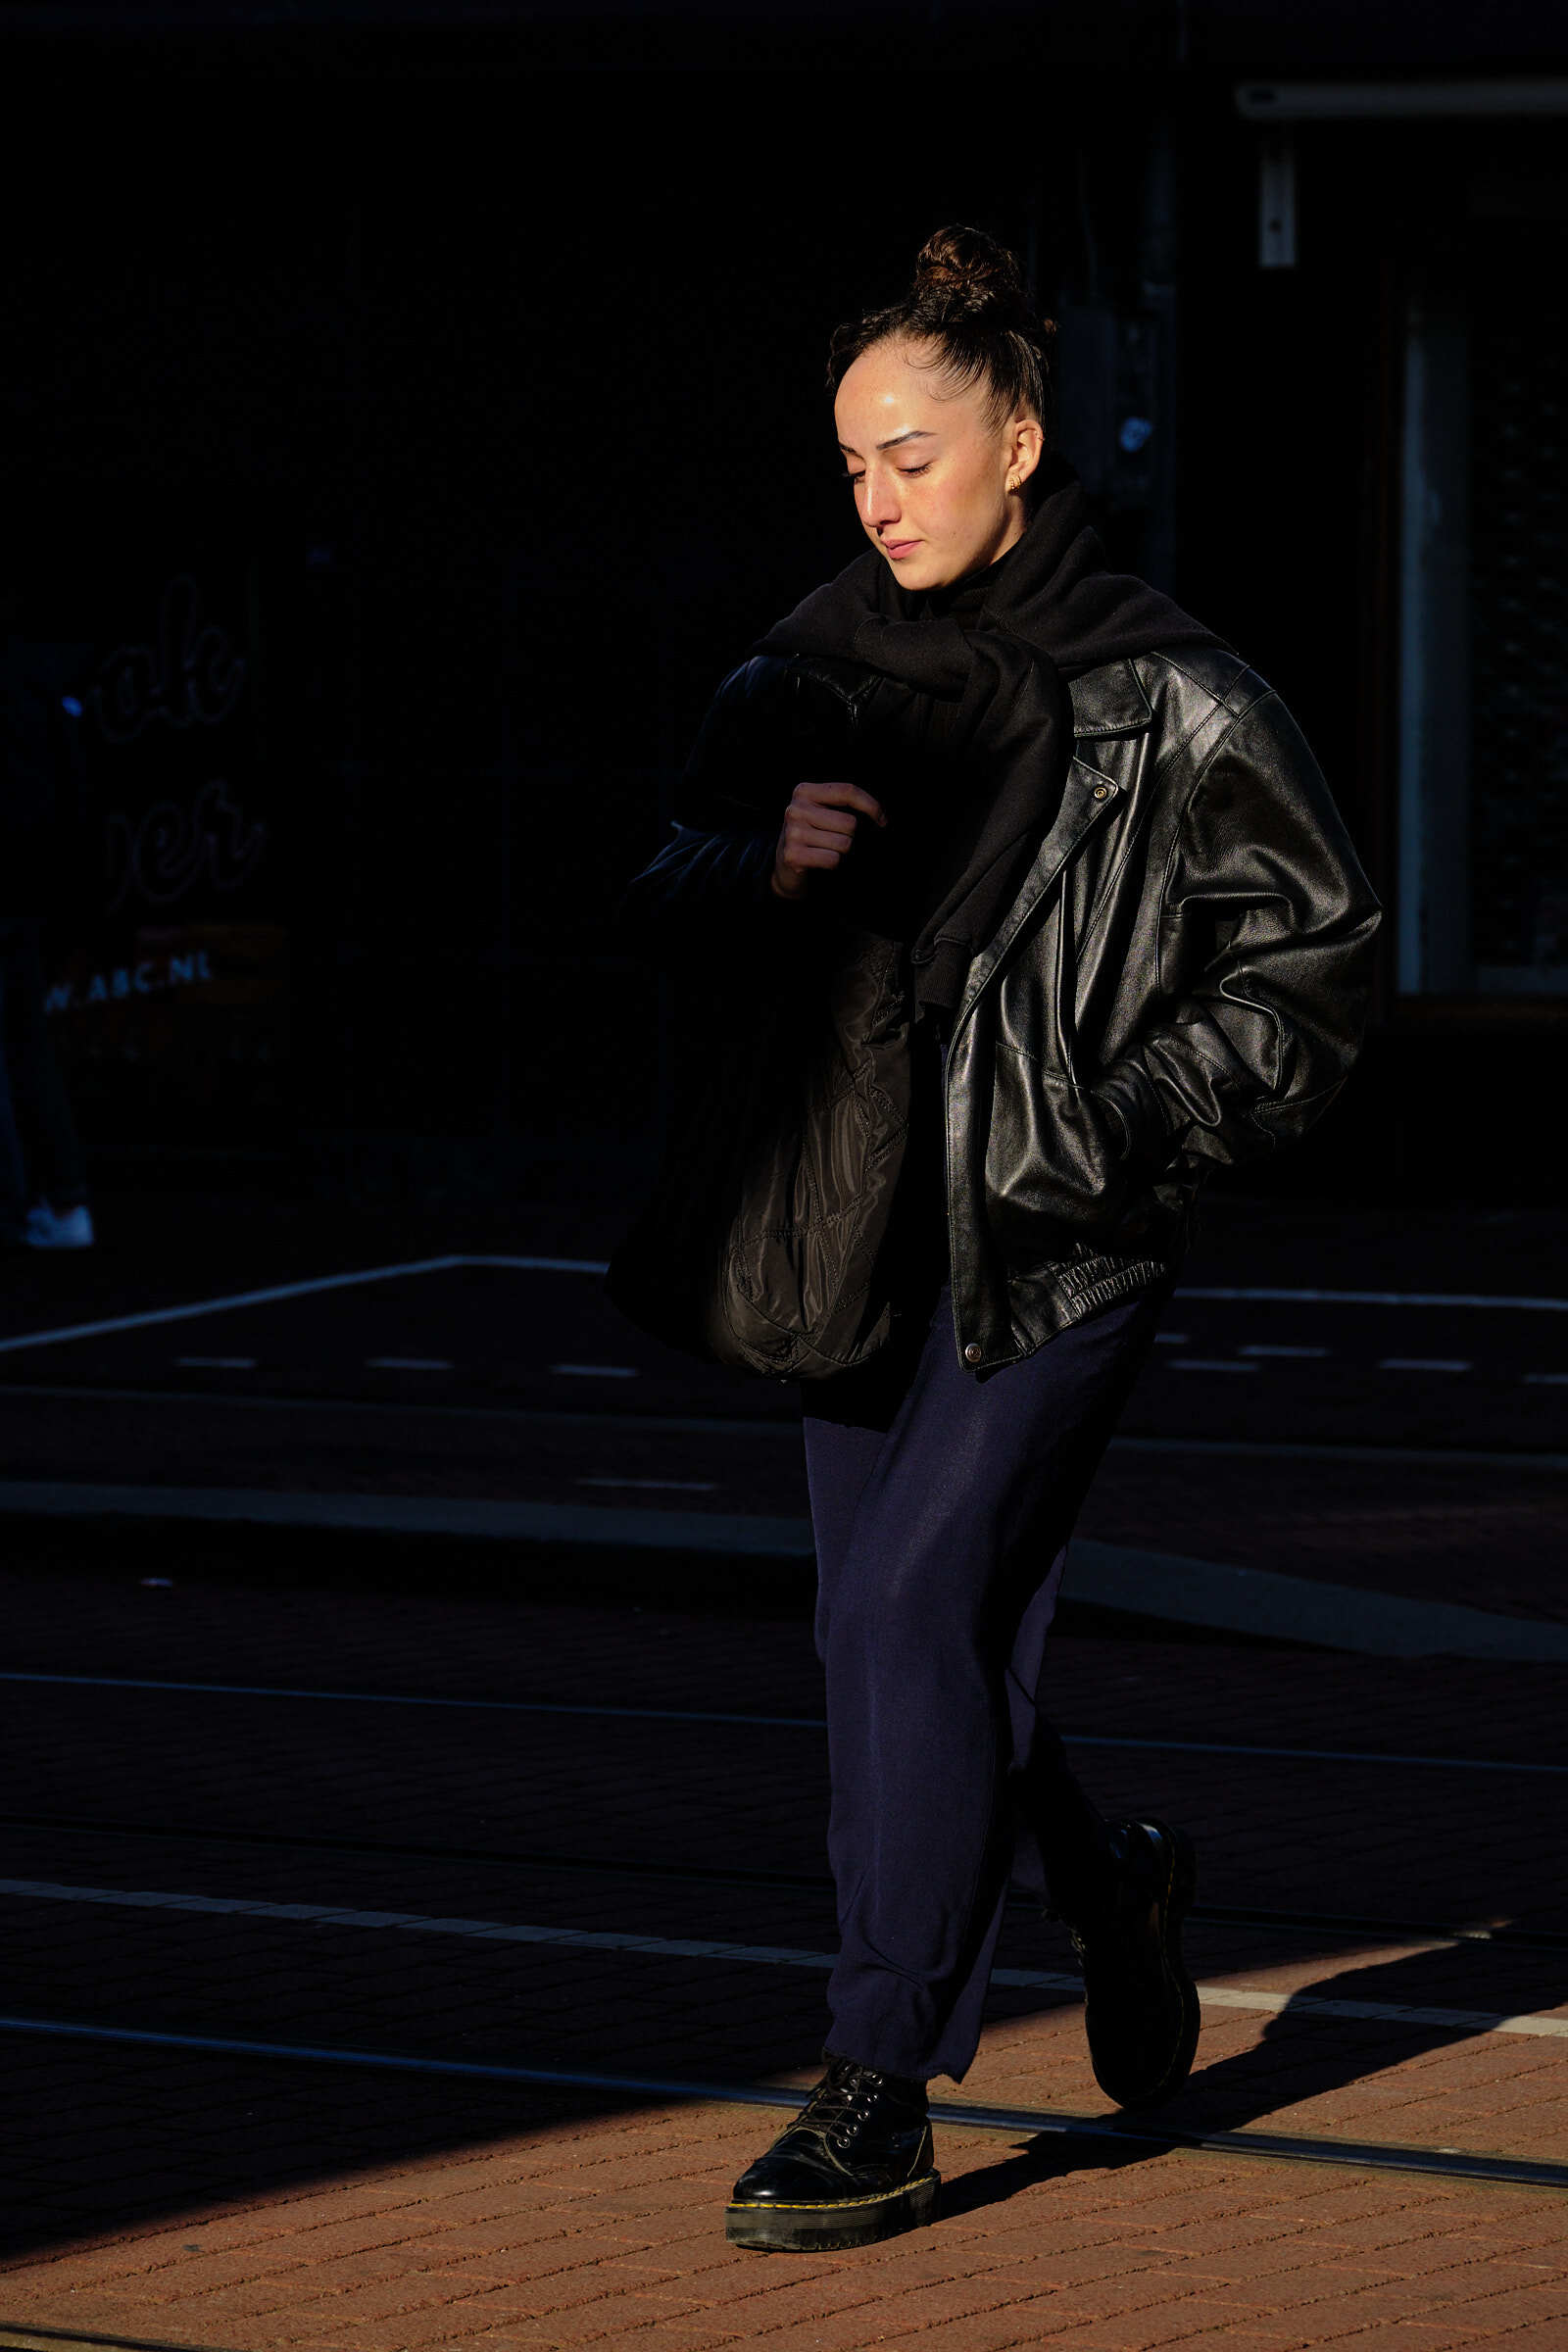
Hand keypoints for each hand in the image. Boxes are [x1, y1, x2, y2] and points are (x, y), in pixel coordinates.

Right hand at [771, 780, 887, 899]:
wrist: (783, 864)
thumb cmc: (811, 833)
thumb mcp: (820, 810)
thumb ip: (842, 804)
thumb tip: (880, 817)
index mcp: (804, 791)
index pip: (847, 791)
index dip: (871, 806)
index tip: (882, 820)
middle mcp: (795, 809)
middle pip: (849, 823)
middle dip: (849, 835)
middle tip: (832, 839)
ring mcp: (793, 833)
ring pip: (844, 843)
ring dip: (841, 851)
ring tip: (824, 849)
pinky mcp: (793, 855)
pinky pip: (833, 859)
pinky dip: (833, 863)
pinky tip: (819, 860)